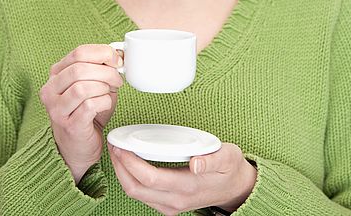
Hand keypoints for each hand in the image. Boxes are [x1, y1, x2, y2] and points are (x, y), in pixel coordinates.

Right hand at [39, 44, 123, 184]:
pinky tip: (104, 106)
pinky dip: (104, 102)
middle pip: (80, 68)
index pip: (79, 52)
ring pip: (82, 87)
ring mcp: (56, 109)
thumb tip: (118, 54)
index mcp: (56, 74)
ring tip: (109, 93)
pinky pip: (90, 105)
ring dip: (104, 88)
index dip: (102, 53)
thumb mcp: (96, 83)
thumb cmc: (88, 111)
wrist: (80, 146)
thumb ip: (103, 67)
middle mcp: (50, 90)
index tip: (117, 60)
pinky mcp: (68, 125)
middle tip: (118, 79)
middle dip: (106, 71)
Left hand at [107, 141, 257, 215]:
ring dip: (122, 173)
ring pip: (136, 194)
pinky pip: (142, 195)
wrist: (236, 188)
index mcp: (187, 187)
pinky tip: (130, 163)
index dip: (130, 163)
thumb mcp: (228, 157)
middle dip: (120, 167)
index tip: (121, 146)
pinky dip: (131, 178)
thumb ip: (212, 160)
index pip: (149, 178)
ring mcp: (170, 205)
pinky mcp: (168, 204)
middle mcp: (175, 200)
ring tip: (118, 151)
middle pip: (135, 188)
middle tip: (113, 145)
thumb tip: (195, 163)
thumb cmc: (230, 168)